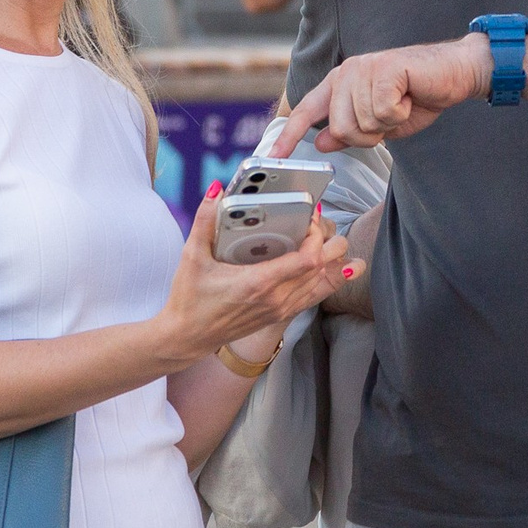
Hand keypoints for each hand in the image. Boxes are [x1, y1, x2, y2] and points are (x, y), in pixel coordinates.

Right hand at [159, 183, 345, 360]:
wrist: (187, 337)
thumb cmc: (189, 299)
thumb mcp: (192, 257)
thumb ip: (204, 220)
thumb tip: (217, 190)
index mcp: (259, 283)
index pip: (308, 259)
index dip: (317, 236)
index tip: (309, 217)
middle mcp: (276, 299)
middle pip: (323, 269)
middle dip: (332, 243)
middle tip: (321, 225)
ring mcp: (281, 309)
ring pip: (325, 284)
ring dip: (336, 262)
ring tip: (338, 241)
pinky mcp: (281, 315)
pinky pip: (315, 296)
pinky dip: (330, 280)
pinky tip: (340, 268)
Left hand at [285, 33, 491, 150]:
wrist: (454, 73)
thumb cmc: (418, 97)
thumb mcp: (380, 123)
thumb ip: (349, 131)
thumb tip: (321, 141)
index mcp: (340, 83)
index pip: (307, 112)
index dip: (288, 137)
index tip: (272, 158)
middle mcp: (347, 72)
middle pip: (341, 128)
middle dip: (369, 135)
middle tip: (390, 117)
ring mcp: (364, 67)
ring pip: (363, 122)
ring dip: (389, 123)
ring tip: (402, 104)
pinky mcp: (384, 68)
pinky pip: (383, 111)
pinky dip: (401, 113)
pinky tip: (409, 97)